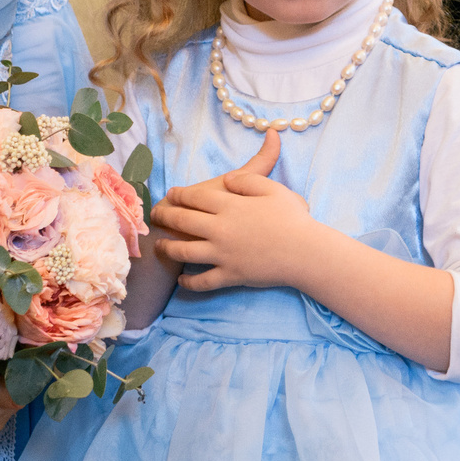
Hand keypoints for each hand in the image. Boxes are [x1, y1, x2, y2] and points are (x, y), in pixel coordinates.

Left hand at [149, 132, 321, 291]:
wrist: (304, 252)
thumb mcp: (271, 187)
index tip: (171, 193)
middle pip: (183, 221)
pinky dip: (189, 281)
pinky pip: (202, 281)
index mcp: (229, 205)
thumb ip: (246, 179)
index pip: (195, 197)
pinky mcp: (229, 275)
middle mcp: (219, 229)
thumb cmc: (292, 218)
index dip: (180, 194)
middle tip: (155, 216)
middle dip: (165, 217)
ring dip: (168, 248)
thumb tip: (227, 178)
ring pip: (184, 252)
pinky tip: (182, 280)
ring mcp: (222, 254)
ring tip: (159, 246)